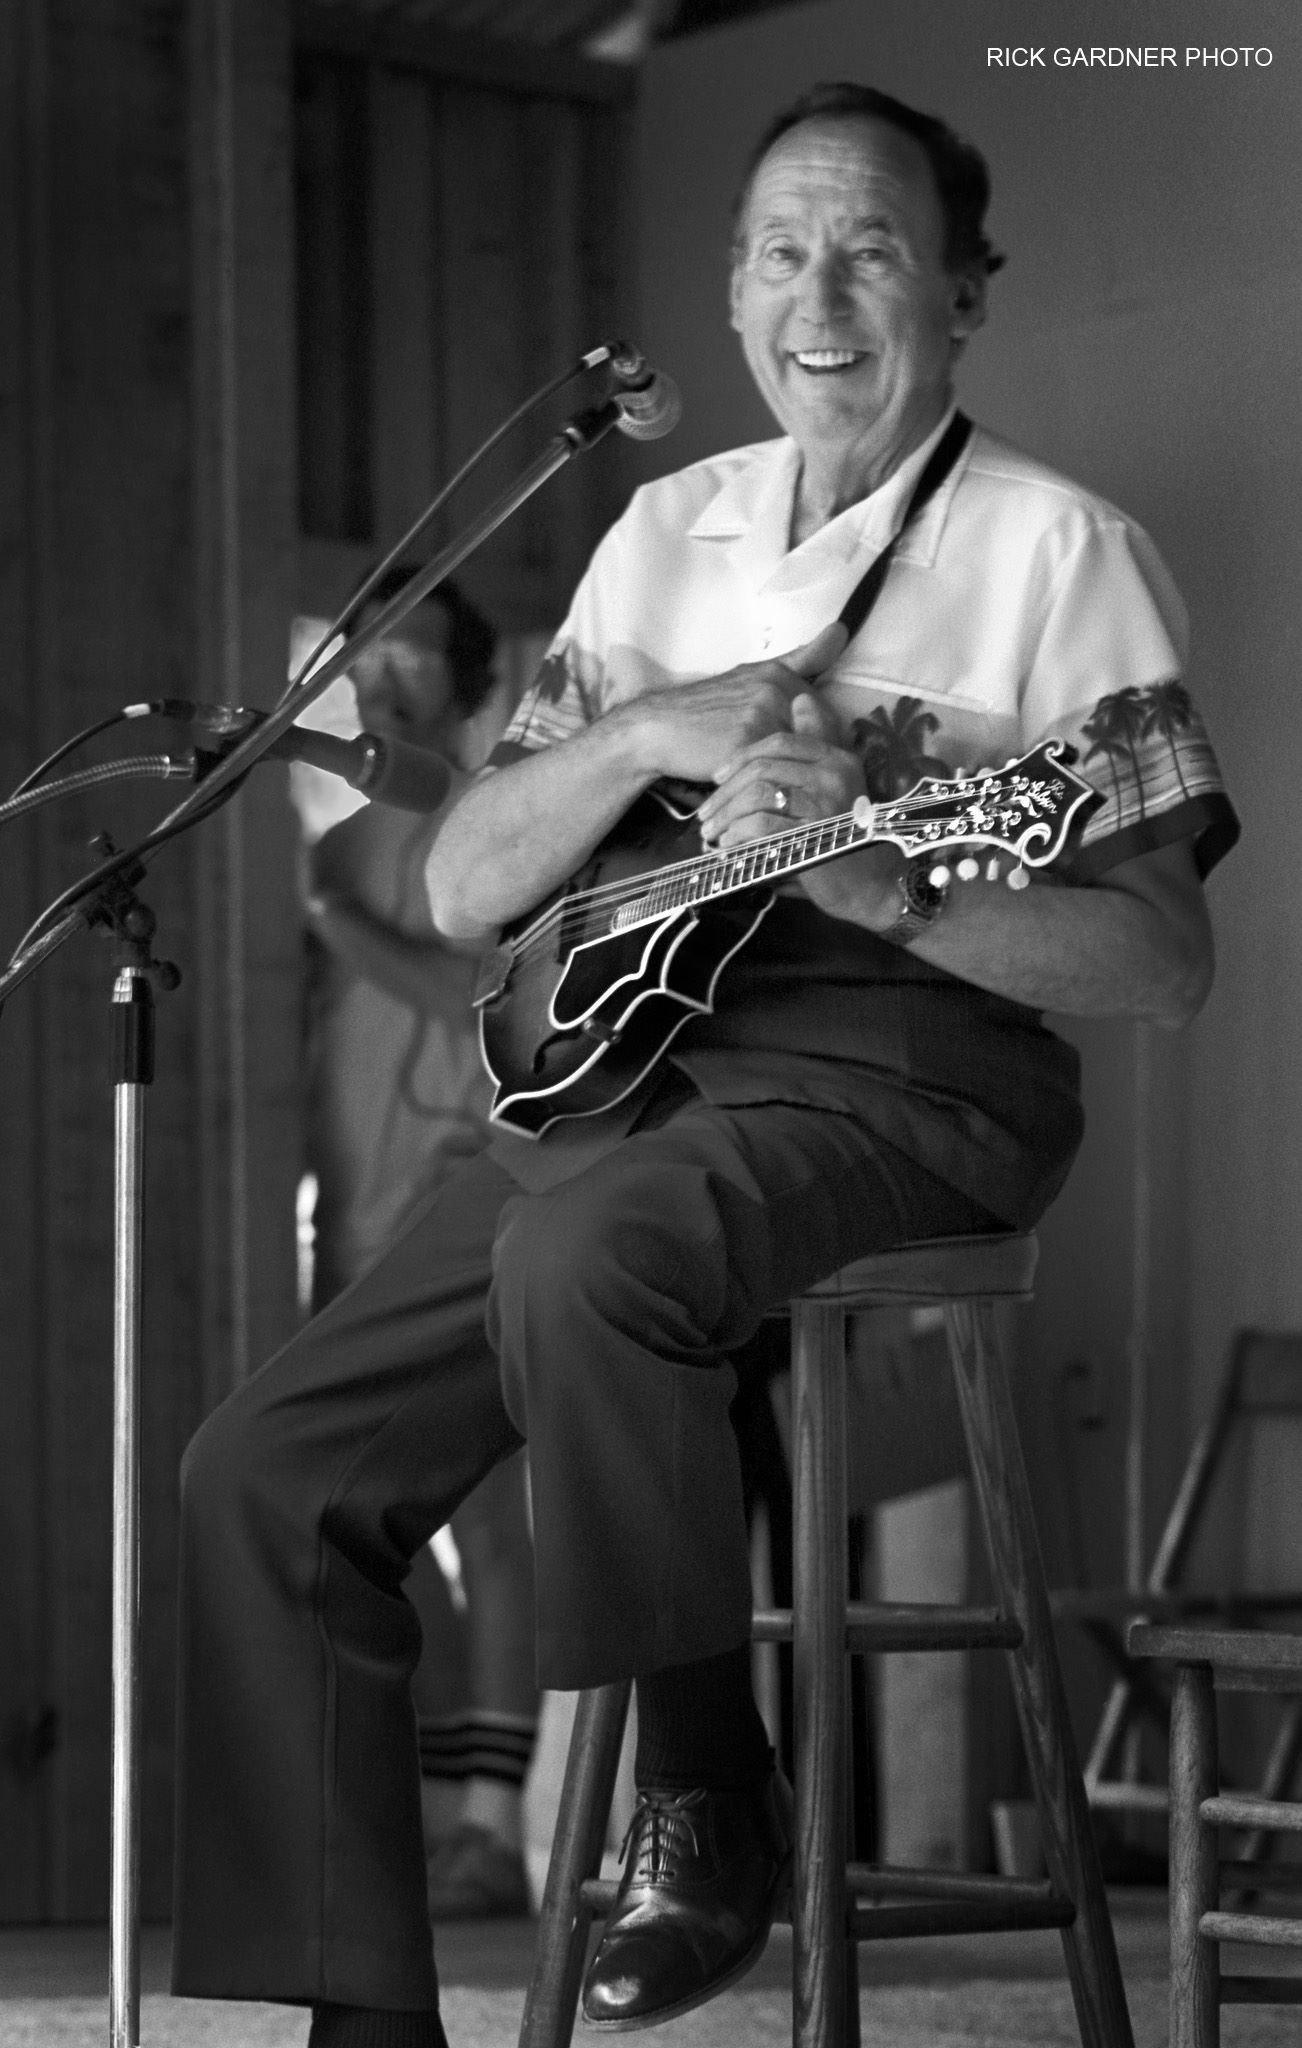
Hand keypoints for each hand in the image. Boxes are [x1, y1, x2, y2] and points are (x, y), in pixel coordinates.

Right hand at [622, 623, 847, 784]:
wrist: (659, 728)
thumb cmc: (707, 708)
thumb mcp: (754, 675)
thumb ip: (801, 659)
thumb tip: (841, 631)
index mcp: (779, 675)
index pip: (826, 715)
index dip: (826, 742)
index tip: (815, 760)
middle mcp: (774, 691)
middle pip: (819, 738)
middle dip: (816, 763)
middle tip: (805, 780)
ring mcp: (760, 718)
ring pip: (799, 757)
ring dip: (799, 777)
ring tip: (785, 790)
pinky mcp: (745, 745)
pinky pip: (774, 771)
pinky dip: (774, 785)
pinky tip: (765, 793)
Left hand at [696, 692, 902, 927]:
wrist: (870, 886)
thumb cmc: (843, 838)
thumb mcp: (833, 786)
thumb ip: (814, 747)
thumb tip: (801, 699)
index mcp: (838, 758)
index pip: (781, 742)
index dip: (742, 756)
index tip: (717, 777)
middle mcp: (835, 774)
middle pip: (763, 767)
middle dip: (726, 791)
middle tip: (706, 814)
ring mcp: (826, 804)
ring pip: (759, 794)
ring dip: (727, 814)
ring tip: (712, 833)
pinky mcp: (813, 835)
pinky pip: (762, 825)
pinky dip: (738, 835)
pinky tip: (728, 846)